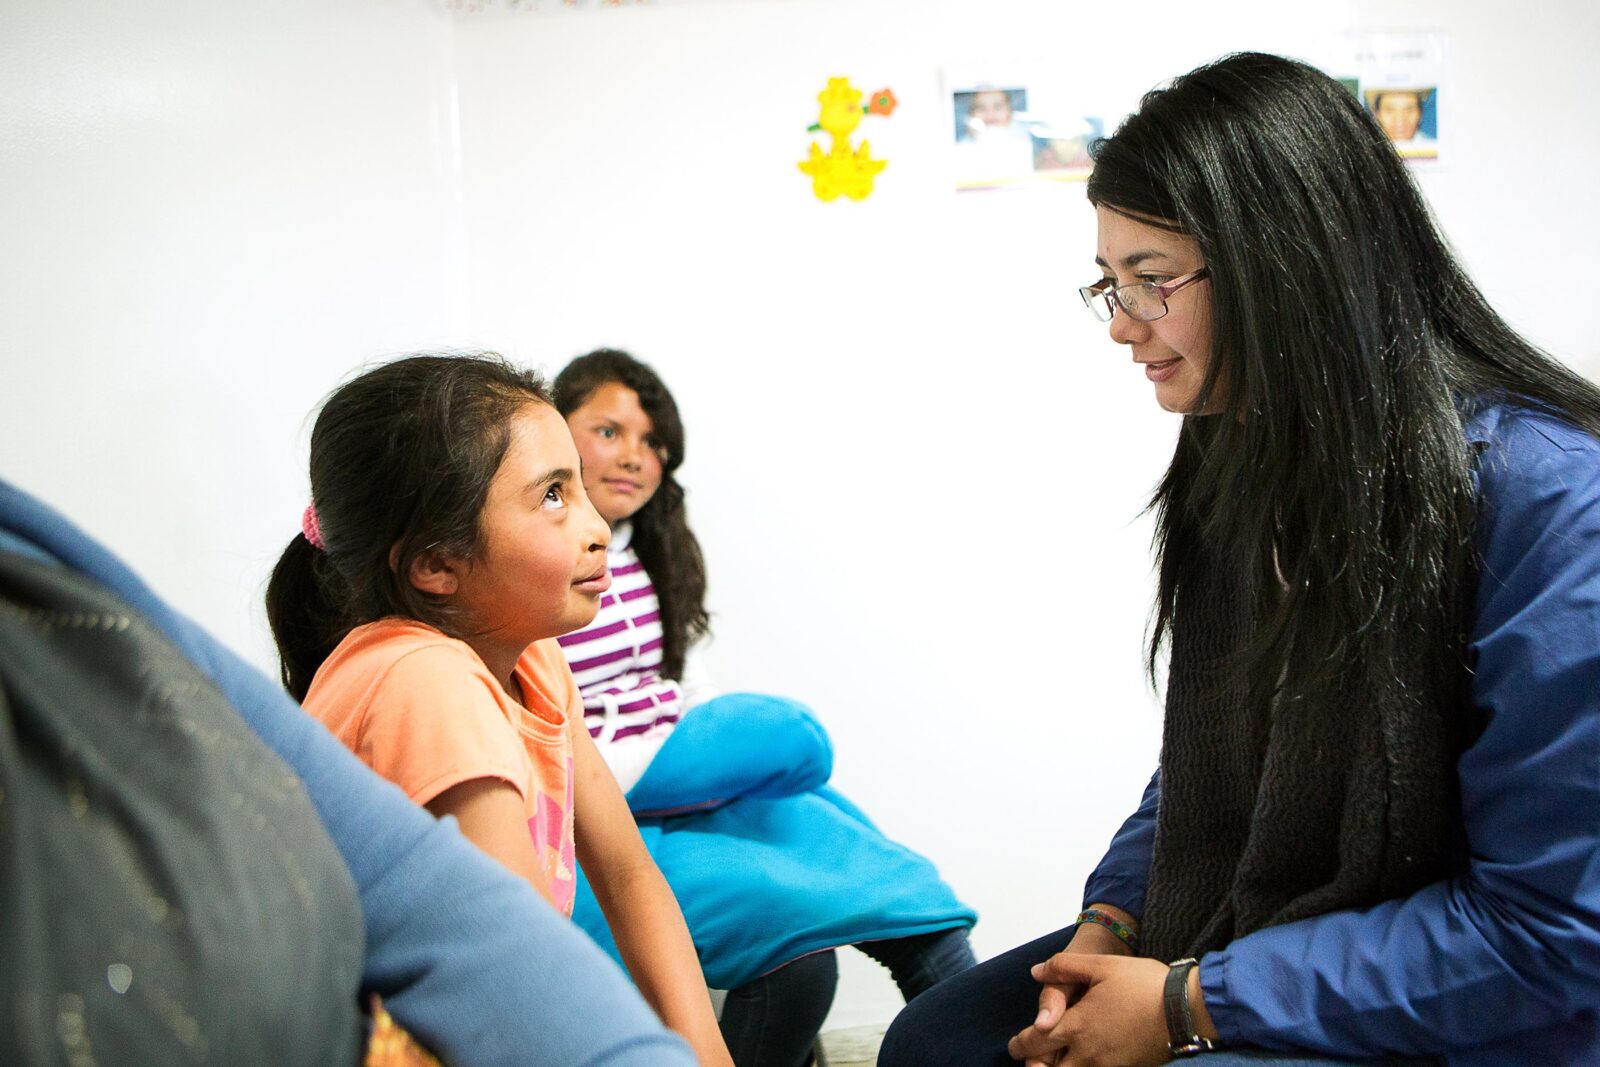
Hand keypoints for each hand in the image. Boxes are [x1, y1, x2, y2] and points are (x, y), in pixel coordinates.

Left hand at [1008, 954, 1171, 1066]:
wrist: (1185, 1010)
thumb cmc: (1144, 985)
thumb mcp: (1101, 966)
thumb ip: (1064, 966)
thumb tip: (1037, 971)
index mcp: (1077, 1026)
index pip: (1035, 1043)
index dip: (1020, 1045)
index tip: (1015, 1045)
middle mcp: (1088, 1053)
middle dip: (1035, 1066)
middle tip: (1031, 1061)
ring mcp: (1108, 1066)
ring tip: (1056, 1061)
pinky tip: (1085, 1061)